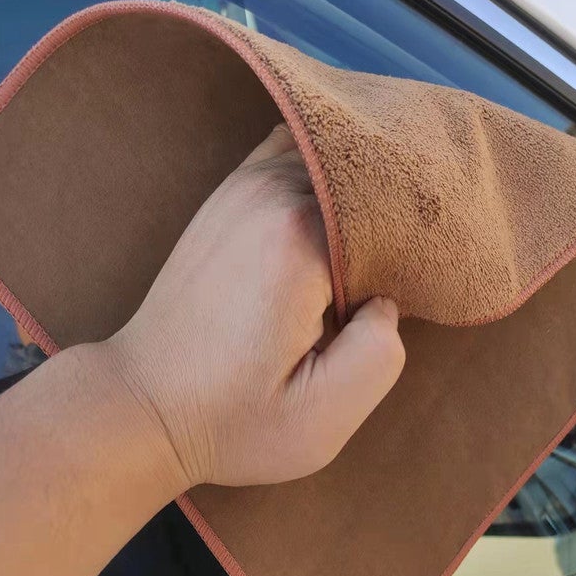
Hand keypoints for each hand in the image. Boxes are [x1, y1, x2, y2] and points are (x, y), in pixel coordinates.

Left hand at [105, 124, 405, 488]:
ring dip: (365, 187)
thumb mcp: (321, 419)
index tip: (432, 270)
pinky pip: (295, 154)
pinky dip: (327, 172)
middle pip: (367, 172)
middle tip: (417, 253)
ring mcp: (242, 187)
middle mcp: (269, 195)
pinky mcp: (228, 197)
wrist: (143, 405)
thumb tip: (385, 300)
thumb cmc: (231, 420)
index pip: (394, 207)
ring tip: (384, 231)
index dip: (422, 237)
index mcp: (300, 242)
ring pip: (334, 155)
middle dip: (399, 207)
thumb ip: (379, 354)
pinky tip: (340, 208)